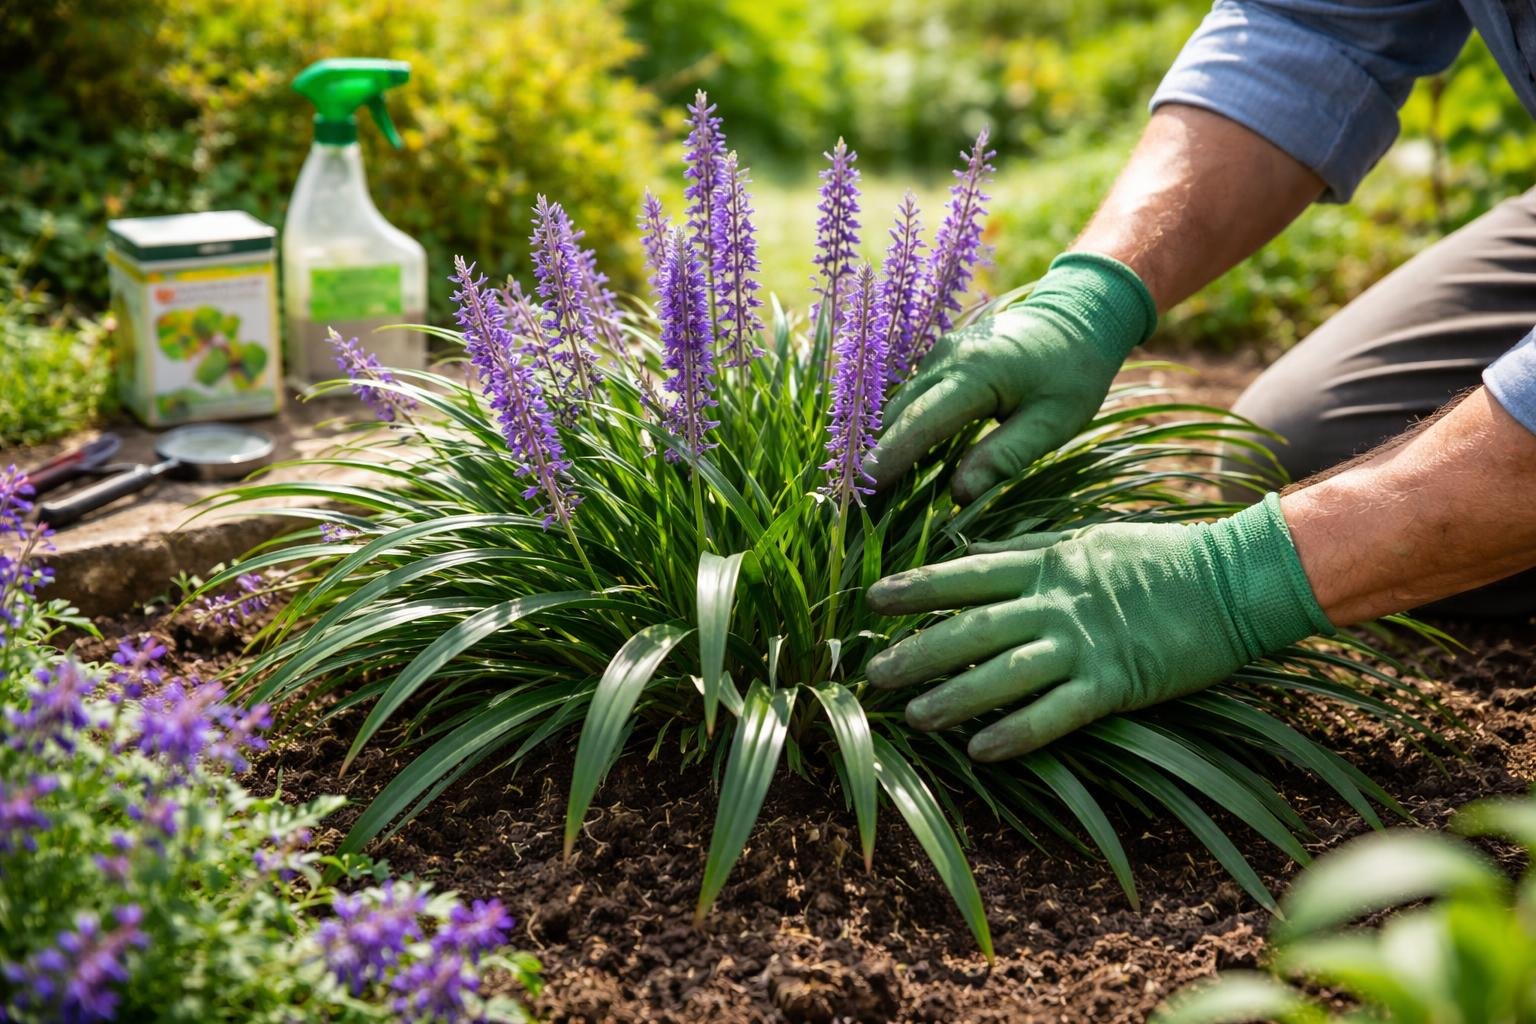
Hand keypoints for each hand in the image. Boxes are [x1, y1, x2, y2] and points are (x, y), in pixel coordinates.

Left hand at [865, 495, 1334, 760]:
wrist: (1234, 580)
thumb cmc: (1162, 558)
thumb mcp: (1090, 537)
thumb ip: (1034, 548)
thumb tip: (978, 549)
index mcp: (1048, 560)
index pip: (968, 573)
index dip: (919, 585)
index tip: (874, 597)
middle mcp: (1056, 600)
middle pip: (972, 627)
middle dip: (918, 649)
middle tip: (873, 672)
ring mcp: (1084, 642)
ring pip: (1004, 672)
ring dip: (955, 696)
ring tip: (913, 716)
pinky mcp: (1114, 682)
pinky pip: (1055, 712)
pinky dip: (1017, 731)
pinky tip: (981, 749)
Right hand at [867, 252, 1154, 503]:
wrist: (1079, 315)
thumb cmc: (1073, 373)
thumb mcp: (1053, 421)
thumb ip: (1004, 457)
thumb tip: (957, 495)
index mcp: (974, 374)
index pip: (919, 424)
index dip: (887, 458)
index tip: (860, 491)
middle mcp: (945, 360)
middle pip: (896, 415)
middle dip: (871, 457)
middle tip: (850, 503)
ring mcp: (937, 356)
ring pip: (896, 407)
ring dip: (878, 444)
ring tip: (860, 487)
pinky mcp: (938, 360)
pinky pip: (908, 399)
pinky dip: (895, 429)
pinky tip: (886, 458)